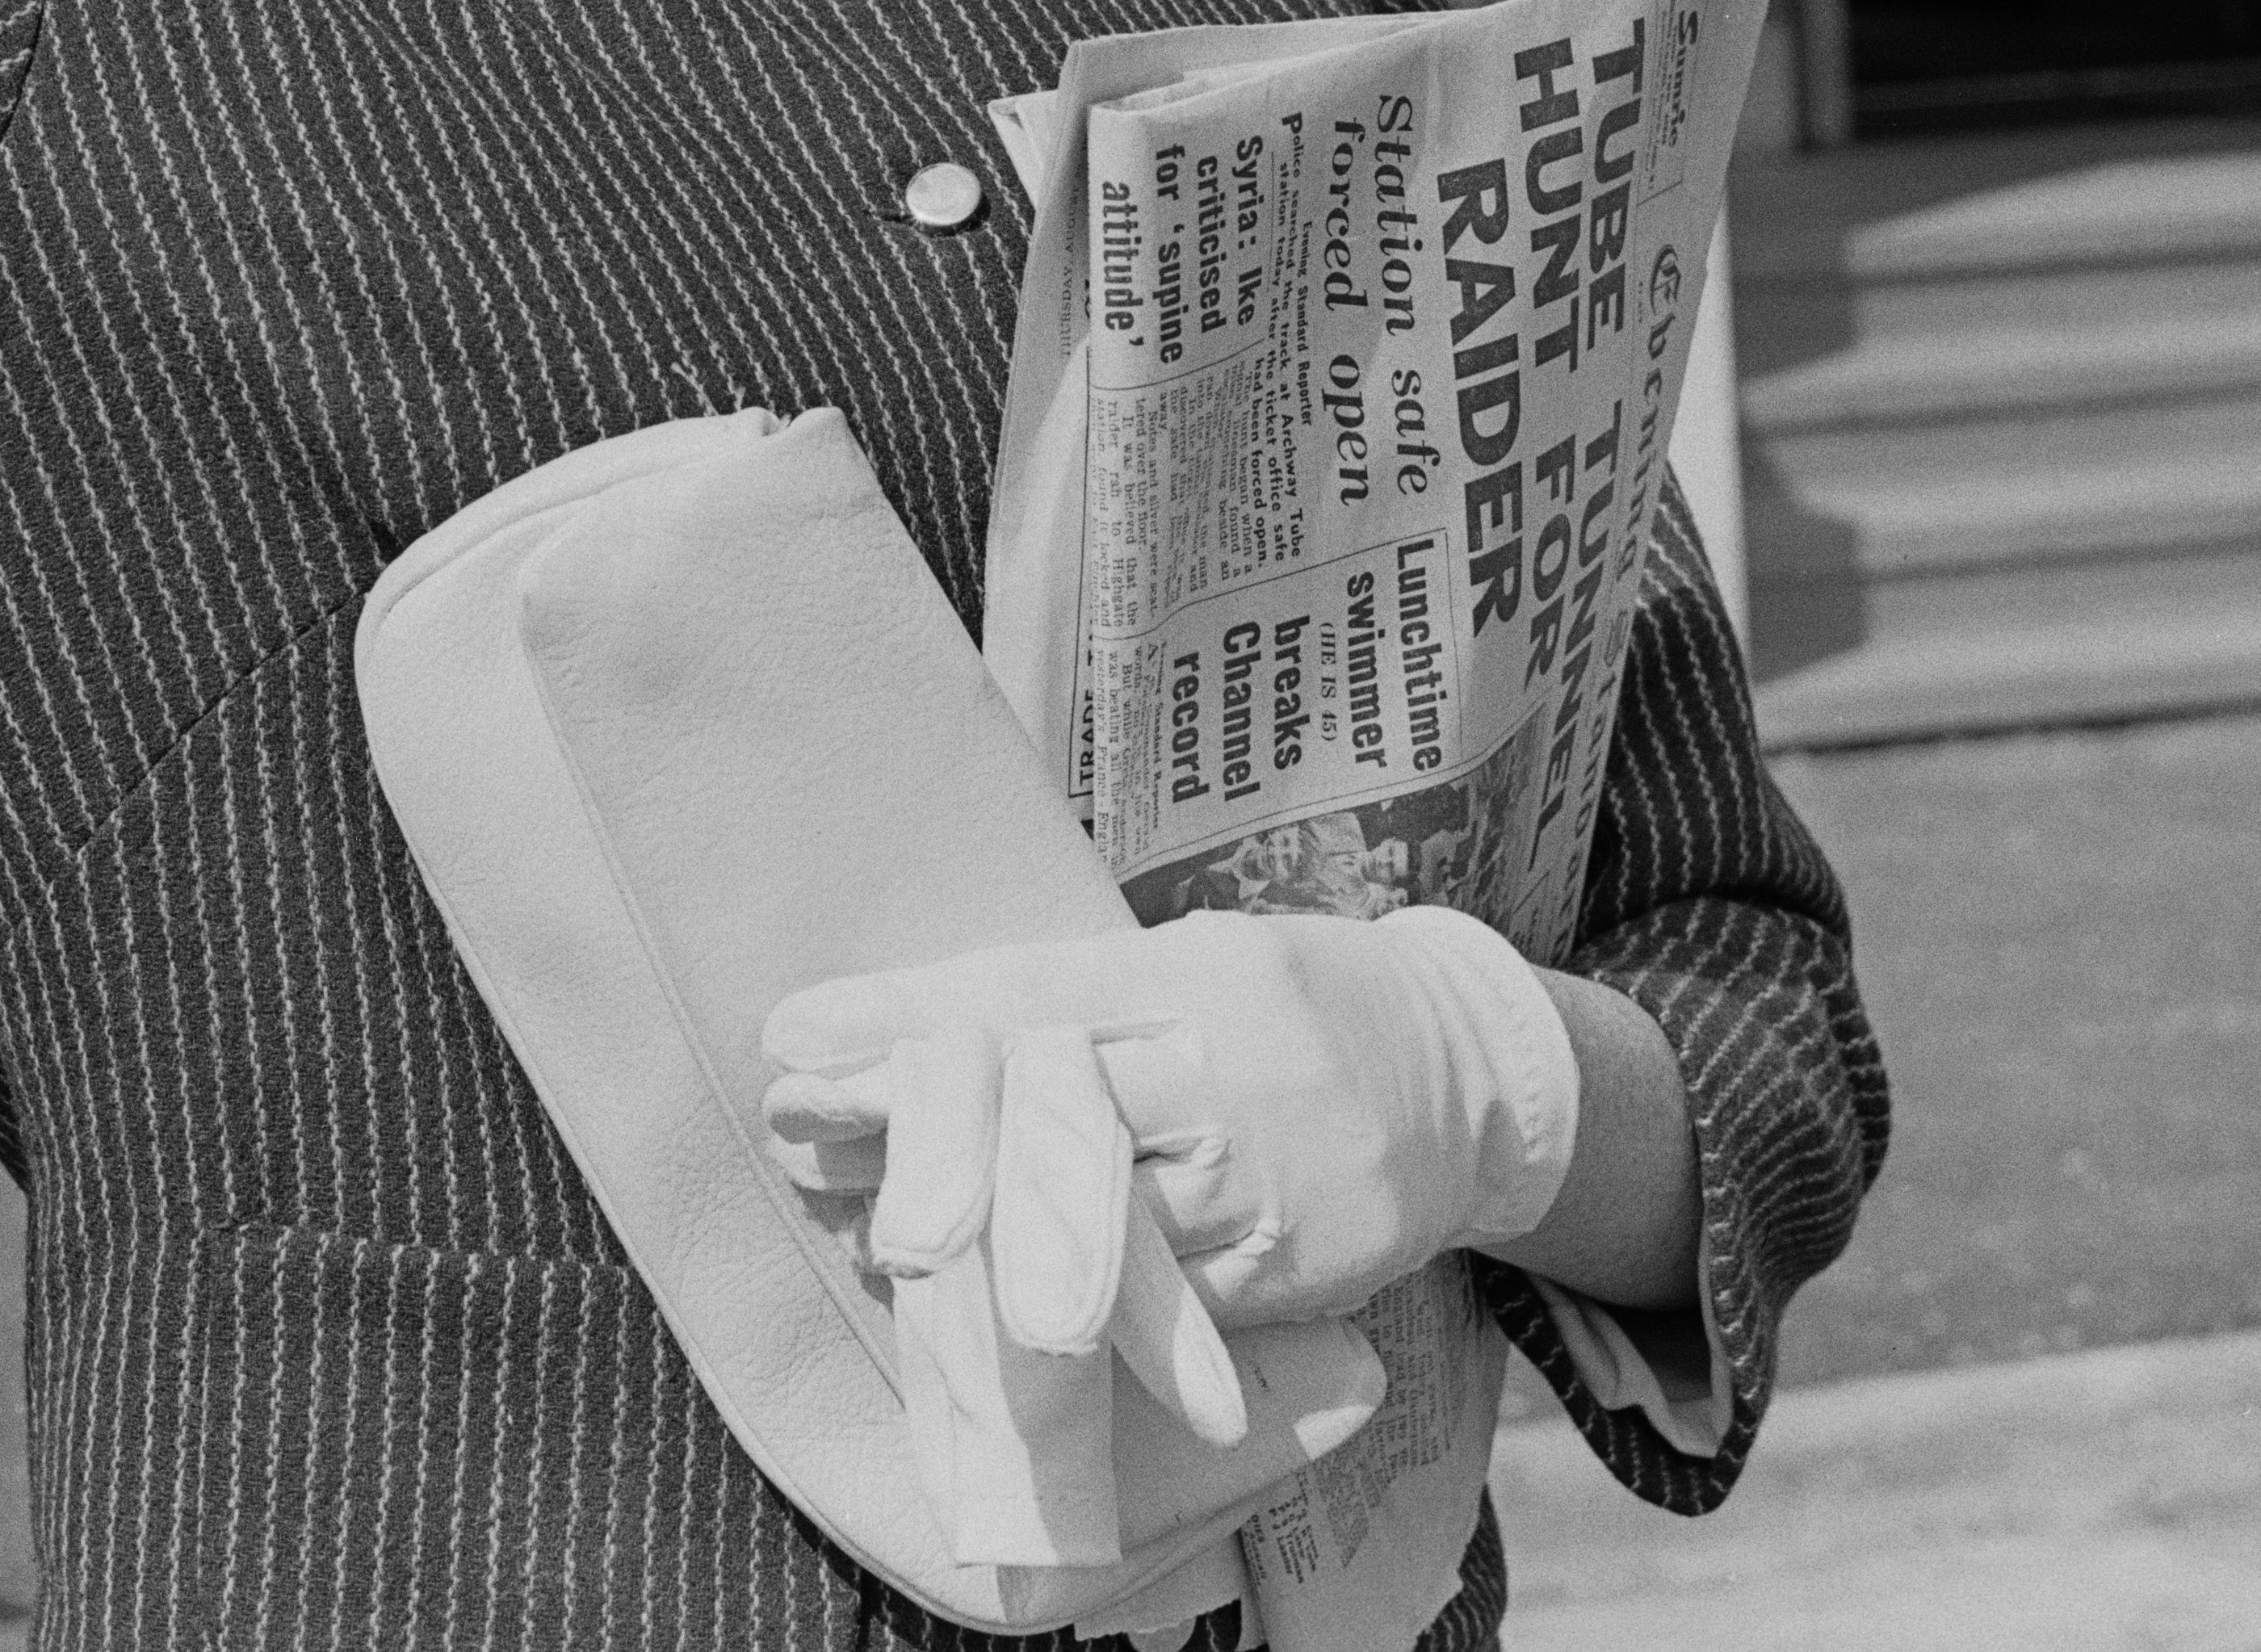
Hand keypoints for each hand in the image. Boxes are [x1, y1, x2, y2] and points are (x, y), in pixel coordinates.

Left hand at [763, 905, 1581, 1337]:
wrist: (1467, 1083)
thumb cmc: (1303, 1003)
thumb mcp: (1203, 956)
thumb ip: (1091, 991)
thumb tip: (938, 1020)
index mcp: (1202, 977)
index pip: (1030, 995)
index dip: (905, 1018)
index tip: (794, 1031)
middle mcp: (1228, 1077)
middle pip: (1039, 1108)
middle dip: (905, 1126)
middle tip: (792, 1123)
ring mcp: (1257, 1188)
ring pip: (1080, 1224)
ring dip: (956, 1229)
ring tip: (856, 1217)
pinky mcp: (1278, 1279)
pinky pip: (1145, 1304)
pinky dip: (1051, 1299)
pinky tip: (973, 1290)